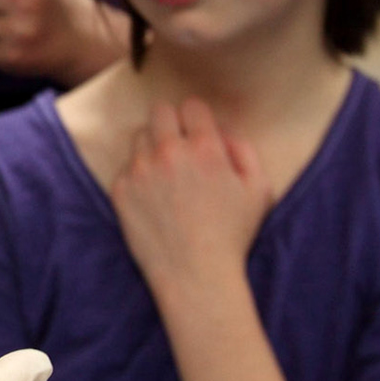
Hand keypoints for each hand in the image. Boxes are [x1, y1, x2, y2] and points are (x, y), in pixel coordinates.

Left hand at [110, 100, 271, 305]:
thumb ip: (244, 150)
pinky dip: (137, 175)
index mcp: (205, 148)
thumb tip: (222, 131)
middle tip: (179, 146)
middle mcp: (168, 152)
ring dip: (152, 147)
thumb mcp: (259, 190)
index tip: (198, 134)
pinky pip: (126, 166)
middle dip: (171, 123)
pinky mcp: (120, 189)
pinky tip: (153, 197)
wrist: (195, 274)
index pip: (192, 105)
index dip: (197, 118)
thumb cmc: (232, 235)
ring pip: (139, 136)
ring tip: (166, 173)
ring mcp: (140, 170)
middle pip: (160, 110)